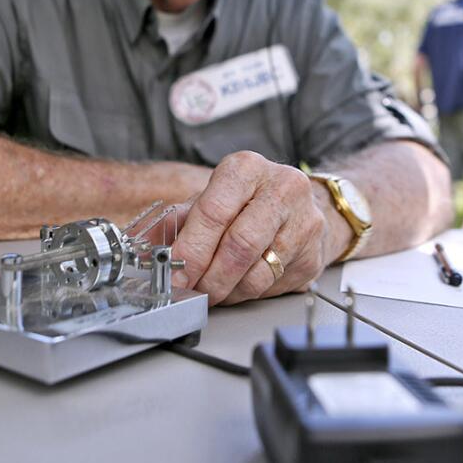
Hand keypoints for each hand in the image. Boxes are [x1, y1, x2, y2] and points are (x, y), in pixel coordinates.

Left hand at [170, 151, 333, 305]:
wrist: (302, 207)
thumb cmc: (249, 202)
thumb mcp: (212, 198)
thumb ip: (179, 221)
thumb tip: (149, 249)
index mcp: (247, 168)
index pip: (214, 212)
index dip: (191, 250)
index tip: (175, 274)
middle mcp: (282, 188)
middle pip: (240, 245)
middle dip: (209, 277)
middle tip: (192, 291)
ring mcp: (304, 221)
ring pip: (257, 272)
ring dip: (227, 291)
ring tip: (213, 290)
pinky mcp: (314, 254)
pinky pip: (273, 286)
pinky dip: (247, 294)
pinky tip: (238, 286)